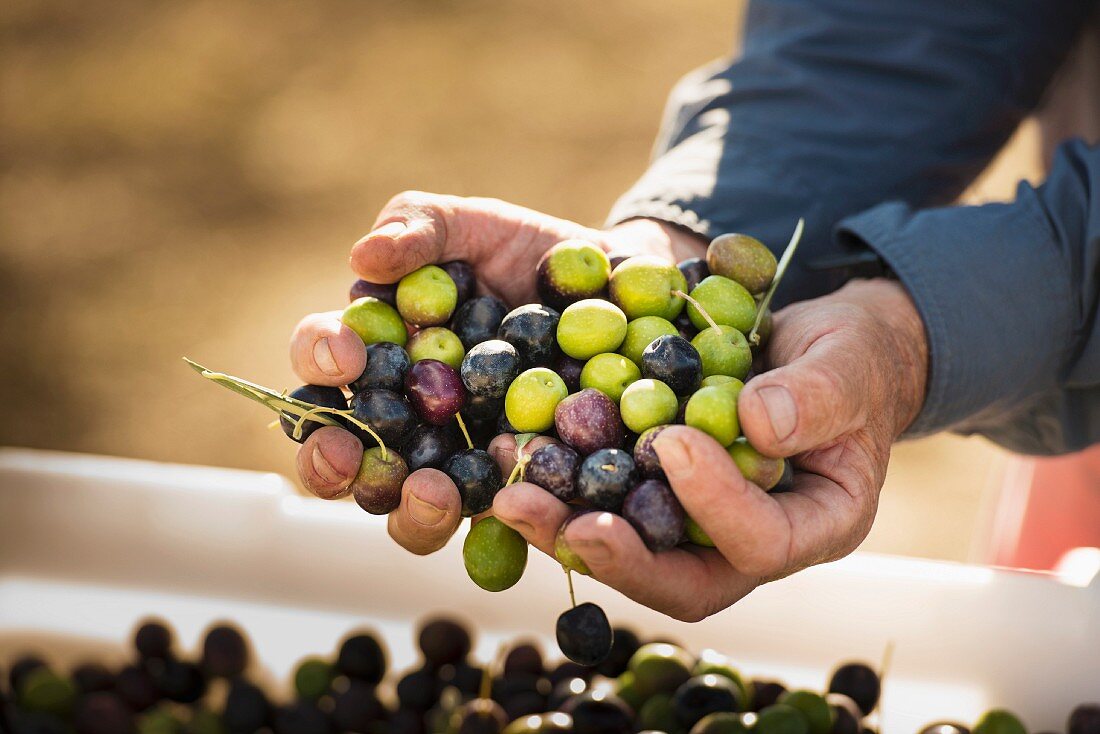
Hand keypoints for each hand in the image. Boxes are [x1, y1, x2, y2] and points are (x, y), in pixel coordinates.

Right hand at [288, 191, 705, 552]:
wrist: (611, 284)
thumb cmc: (523, 251)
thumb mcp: (471, 224)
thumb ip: (419, 227)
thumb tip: (364, 258)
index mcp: (376, 355)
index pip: (320, 363)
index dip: (318, 359)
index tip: (347, 353)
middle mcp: (402, 421)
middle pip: (342, 459)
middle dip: (331, 463)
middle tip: (350, 455)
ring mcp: (458, 465)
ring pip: (409, 514)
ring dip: (410, 512)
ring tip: (435, 493)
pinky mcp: (518, 492)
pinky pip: (502, 528)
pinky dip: (501, 527)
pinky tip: (515, 511)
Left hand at [493, 278, 928, 620]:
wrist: (817, 352)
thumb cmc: (849, 359)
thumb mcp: (850, 362)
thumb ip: (819, 393)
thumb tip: (756, 423)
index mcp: (816, 525)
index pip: (763, 544)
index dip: (716, 504)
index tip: (674, 441)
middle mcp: (748, 542)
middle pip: (679, 580)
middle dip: (611, 554)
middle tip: (549, 517)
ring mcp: (698, 526)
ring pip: (630, 551)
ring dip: (563, 528)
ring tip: (508, 491)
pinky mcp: (656, 494)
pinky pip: (607, 503)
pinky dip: (561, 485)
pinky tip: (514, 451)